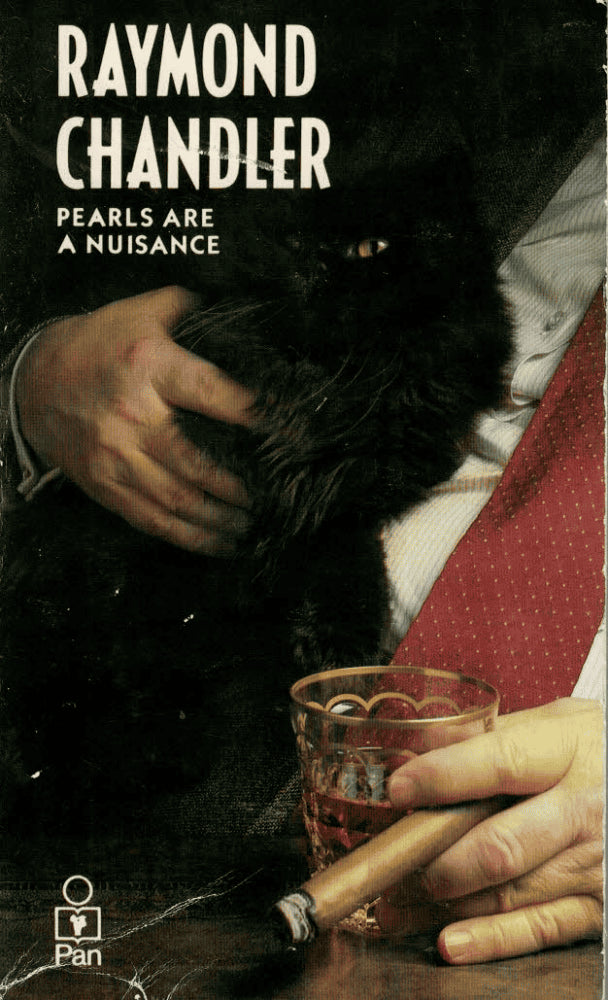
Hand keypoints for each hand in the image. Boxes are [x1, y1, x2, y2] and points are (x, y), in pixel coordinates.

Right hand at [15, 286, 254, 553]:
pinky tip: (216, 544)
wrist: (33, 382)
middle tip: (265, 498)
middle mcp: (133, 416)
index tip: (288, 433)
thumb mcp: (139, 312)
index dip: (253, 414)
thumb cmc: (95, 344)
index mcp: (148, 367)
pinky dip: (186, 538)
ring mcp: (116, 456)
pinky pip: (149, 519)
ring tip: (248, 527)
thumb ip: (185, 308)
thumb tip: (232, 309)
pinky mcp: (104, 484)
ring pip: (175, 501)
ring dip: (218, 520)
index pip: (211, 393)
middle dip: (236, 488)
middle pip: (195, 464)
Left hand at [379, 699, 602, 963]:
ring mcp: (594, 863)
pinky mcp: (599, 907)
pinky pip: (539, 929)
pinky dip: (489, 939)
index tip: (399, 789)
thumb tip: (422, 742)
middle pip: (500, 844)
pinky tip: (449, 939)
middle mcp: (585, 809)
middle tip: (398, 859)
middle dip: (438, 859)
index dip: (444, 778)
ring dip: (446, 901)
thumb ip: (493, 734)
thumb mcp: (557, 724)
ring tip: (399, 899)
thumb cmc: (595, 751)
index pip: (499, 764)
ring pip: (508, 891)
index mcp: (568, 750)